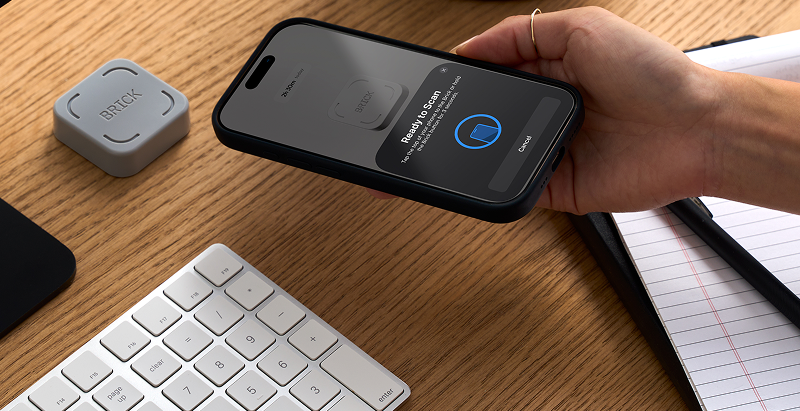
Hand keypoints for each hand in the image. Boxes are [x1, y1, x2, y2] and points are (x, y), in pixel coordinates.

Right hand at [453, 7, 720, 213]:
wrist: (698, 130)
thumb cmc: (656, 75)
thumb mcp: (585, 28)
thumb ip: (523, 34)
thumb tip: (471, 47)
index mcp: (552, 72)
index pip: (496, 73)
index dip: (470, 77)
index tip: (443, 80)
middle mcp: (549, 111)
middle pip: (491, 115)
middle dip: (466, 116)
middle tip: (443, 116)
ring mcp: (552, 150)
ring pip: (497, 153)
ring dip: (479, 148)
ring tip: (462, 140)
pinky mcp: (559, 186)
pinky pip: (518, 186)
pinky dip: (502, 182)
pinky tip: (491, 170)